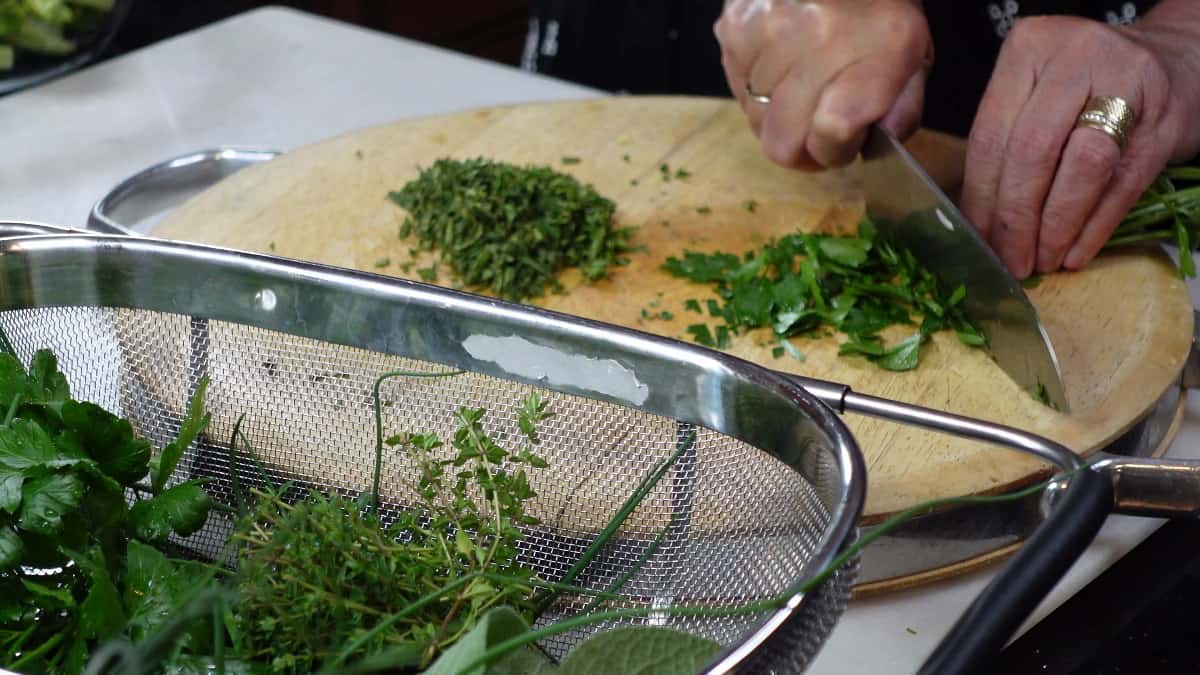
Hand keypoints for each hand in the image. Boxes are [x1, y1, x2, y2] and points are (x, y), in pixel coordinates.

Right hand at [714, 0, 930, 168]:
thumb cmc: (878, 11)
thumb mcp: (914, 59)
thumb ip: (902, 112)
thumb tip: (873, 143)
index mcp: (879, 48)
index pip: (834, 131)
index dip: (835, 151)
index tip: (844, 141)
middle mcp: (818, 36)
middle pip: (782, 143)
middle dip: (801, 146)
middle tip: (816, 124)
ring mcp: (769, 30)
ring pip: (754, 120)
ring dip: (776, 116)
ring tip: (800, 84)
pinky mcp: (736, 27)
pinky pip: (736, 88)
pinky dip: (755, 86)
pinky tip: (780, 63)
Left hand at [961, 15, 1199, 277]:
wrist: (1171, 64)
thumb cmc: (1086, 87)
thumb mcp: (1034, 93)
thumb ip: (1004, 142)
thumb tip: (974, 221)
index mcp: (1029, 48)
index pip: (991, 134)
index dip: (980, 196)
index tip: (976, 238)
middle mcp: (1077, 56)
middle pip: (1033, 151)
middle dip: (1016, 218)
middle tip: (1009, 260)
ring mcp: (1128, 83)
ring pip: (1081, 168)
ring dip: (1056, 227)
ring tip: (1041, 261)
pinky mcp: (1165, 120)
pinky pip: (1123, 184)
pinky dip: (1094, 227)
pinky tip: (1075, 253)